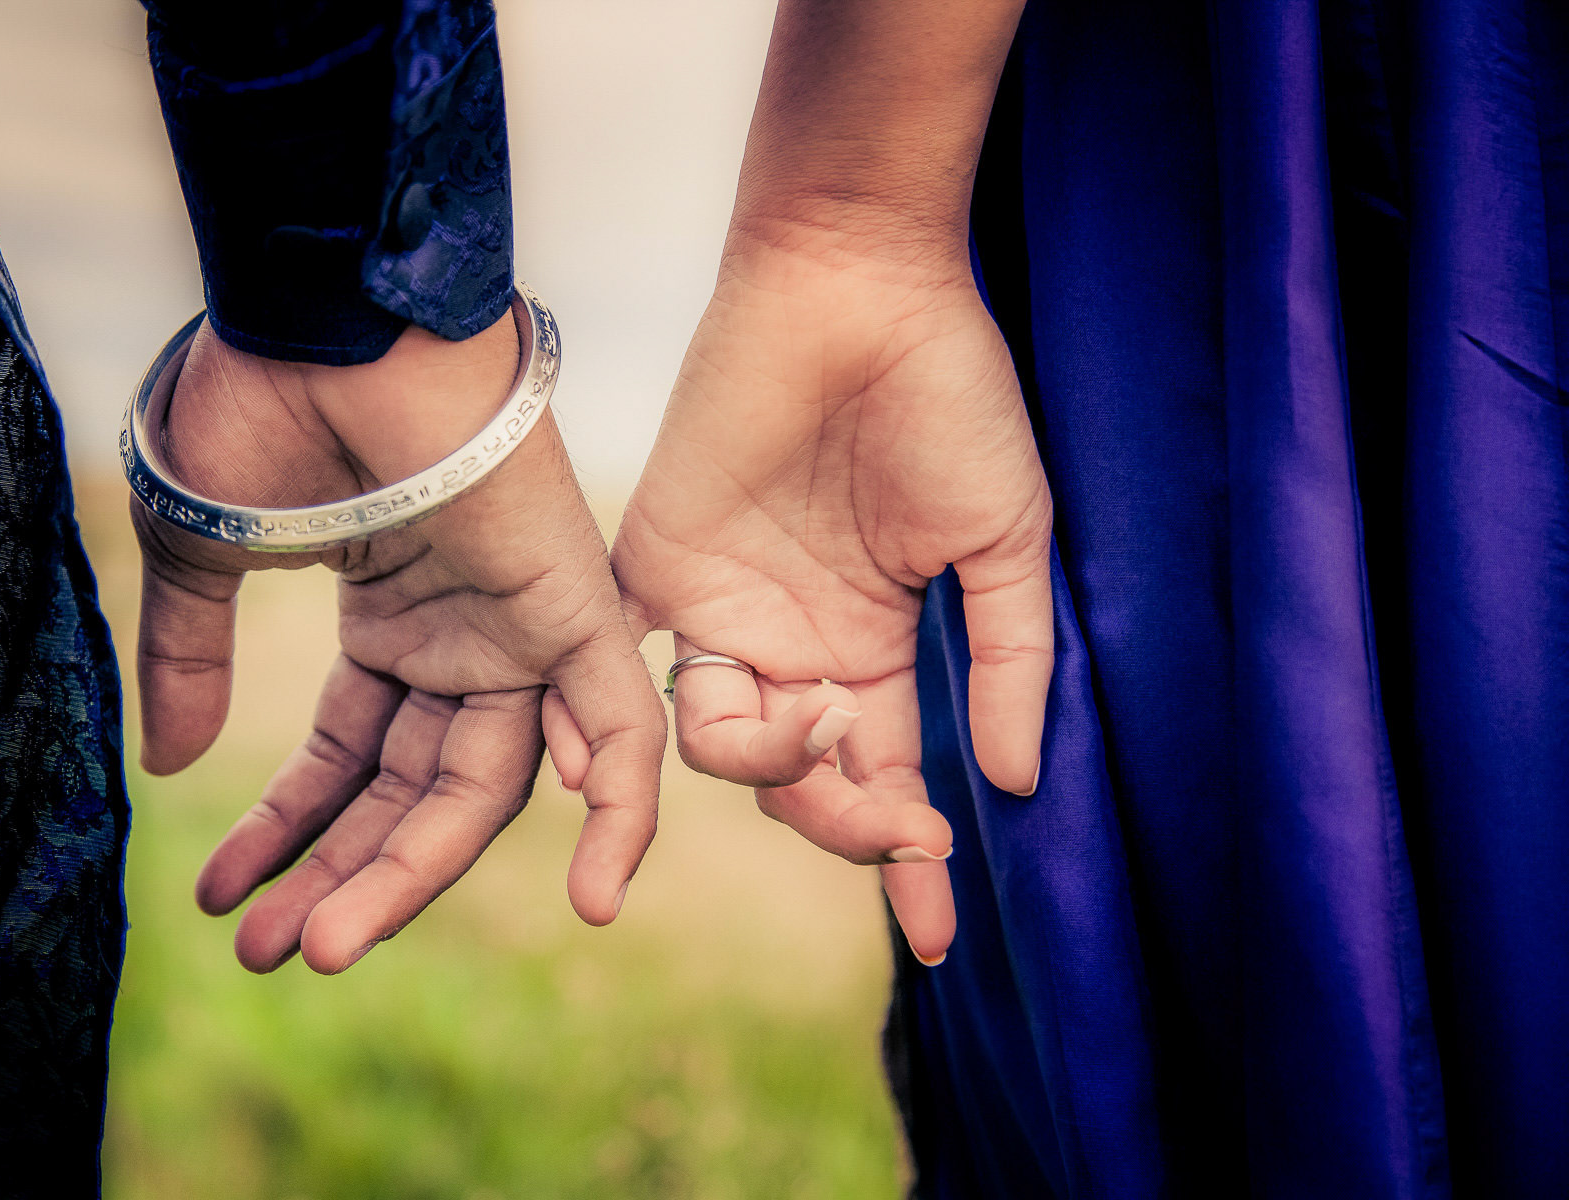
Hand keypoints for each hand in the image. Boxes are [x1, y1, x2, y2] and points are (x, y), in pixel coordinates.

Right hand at [133, 312, 664, 973]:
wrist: (325, 321)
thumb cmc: (262, 405)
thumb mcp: (206, 553)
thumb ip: (190, 660)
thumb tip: (162, 765)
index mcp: (389, 621)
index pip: (349, 760)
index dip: (291, 834)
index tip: (226, 902)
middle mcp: (459, 636)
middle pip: (412, 790)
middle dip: (343, 874)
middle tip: (272, 954)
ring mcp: (517, 627)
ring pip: (486, 786)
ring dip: (410, 871)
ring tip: (320, 948)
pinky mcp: (575, 609)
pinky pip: (624, 731)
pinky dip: (623, 814)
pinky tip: (595, 903)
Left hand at [613, 227, 1053, 962]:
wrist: (859, 286)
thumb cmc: (946, 398)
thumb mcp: (1003, 539)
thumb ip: (1010, 659)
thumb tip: (1016, 784)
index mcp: (874, 648)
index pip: (885, 779)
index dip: (908, 859)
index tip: (941, 938)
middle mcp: (794, 645)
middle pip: (803, 783)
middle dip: (850, 825)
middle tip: (898, 828)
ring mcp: (724, 611)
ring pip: (722, 746)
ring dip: (773, 768)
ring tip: (819, 728)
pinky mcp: (657, 567)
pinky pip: (623, 668)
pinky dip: (614, 730)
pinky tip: (617, 779)